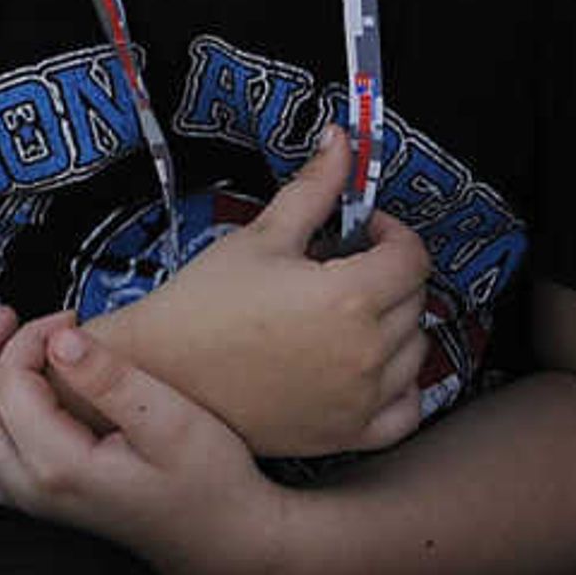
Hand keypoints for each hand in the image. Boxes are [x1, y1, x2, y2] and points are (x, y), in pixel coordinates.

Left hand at [0, 308, 295, 574]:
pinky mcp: (41, 526)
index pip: (12, 380)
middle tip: (12, 316)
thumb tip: (59, 339)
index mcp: (59, 463)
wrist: (230, 549)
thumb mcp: (173, 422)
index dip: (32, 337)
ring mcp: (30, 514)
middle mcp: (31, 493)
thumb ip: (112, 379)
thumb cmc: (212, 483)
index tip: (71, 318)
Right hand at [88, 129, 432, 458]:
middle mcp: (366, 352)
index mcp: (350, 297)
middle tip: (343, 266)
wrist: (160, 376)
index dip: (391, 232)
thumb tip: (340, 139)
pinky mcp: (346, 435)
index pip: (412, 256)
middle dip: (388, 273)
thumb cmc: (204, 302)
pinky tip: (366, 369)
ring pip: (414, 352)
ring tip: (347, 314)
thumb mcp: (262, 236)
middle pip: (415, 300)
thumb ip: (315, 187)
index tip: (360, 229)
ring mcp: (360, 400)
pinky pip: (404, 411)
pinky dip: (398, 387)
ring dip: (395, 326)